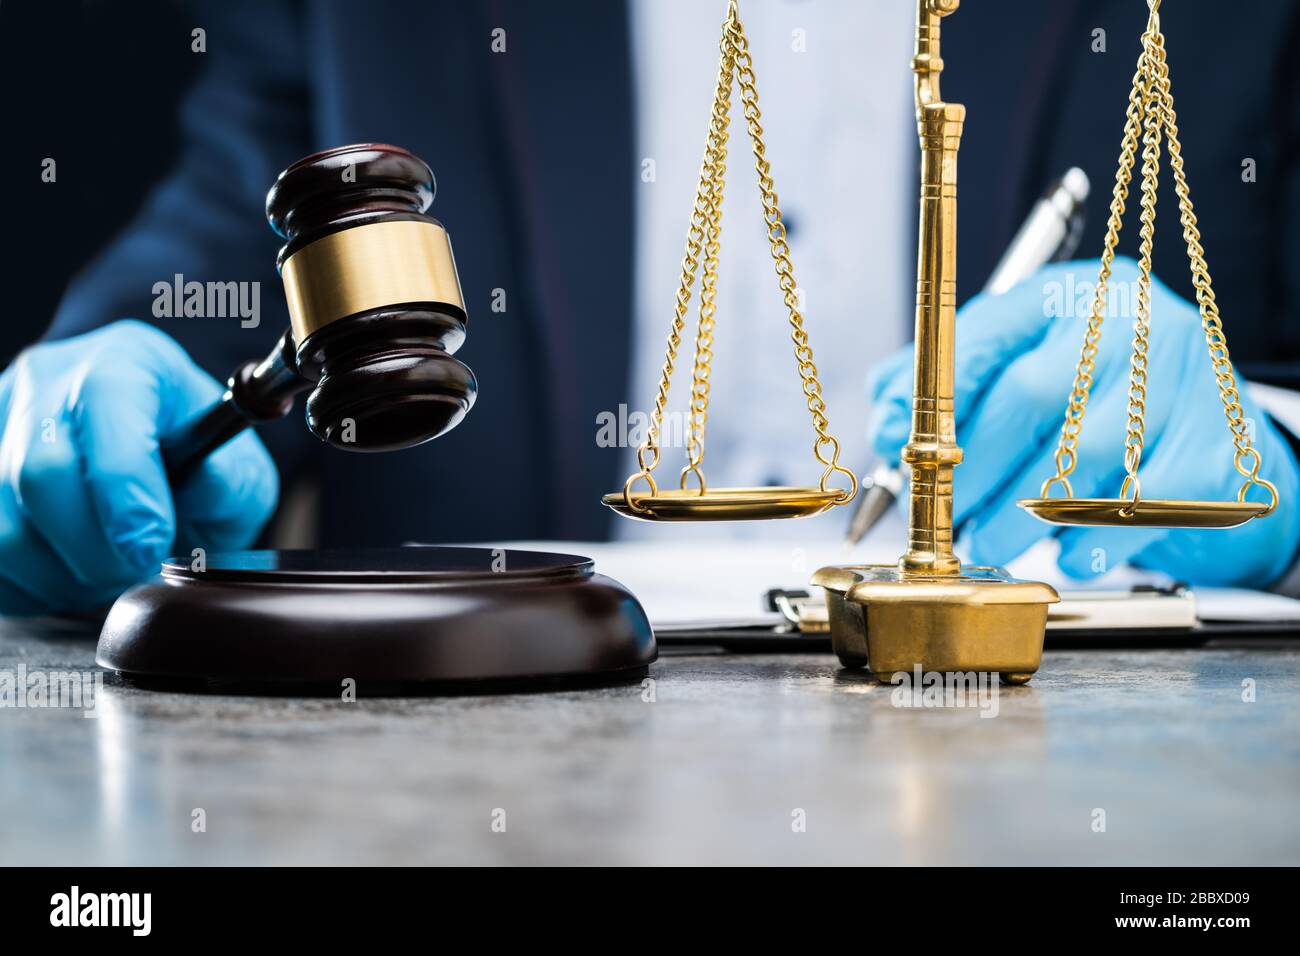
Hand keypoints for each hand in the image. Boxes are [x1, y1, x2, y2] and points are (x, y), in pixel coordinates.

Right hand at [0, 320, 277, 614]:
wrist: (146, 446)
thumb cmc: (193, 456)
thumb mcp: (237, 466)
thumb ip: (229, 482)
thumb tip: (204, 489)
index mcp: (124, 363)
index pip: (105, 413)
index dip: (126, 493)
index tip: (150, 548)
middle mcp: (46, 382)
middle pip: (40, 474)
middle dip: (94, 548)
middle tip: (135, 569)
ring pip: (3, 526)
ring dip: (59, 574)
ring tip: (106, 574)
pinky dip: (30, 584)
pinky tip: (68, 574)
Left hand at [867, 258, 1299, 586]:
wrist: (1204, 409)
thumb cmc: (1091, 385)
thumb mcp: (1020, 356)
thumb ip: (949, 383)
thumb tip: (883, 421)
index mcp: (1065, 294)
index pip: (984, 340)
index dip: (937, 404)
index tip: (906, 456)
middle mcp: (1127, 323)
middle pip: (1031, 396)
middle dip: (976, 469)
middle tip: (946, 517)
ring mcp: (1181, 379)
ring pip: (1086, 457)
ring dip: (1024, 515)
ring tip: (988, 543)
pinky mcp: (1216, 440)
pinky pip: (1146, 503)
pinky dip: (1096, 540)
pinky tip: (1064, 556)